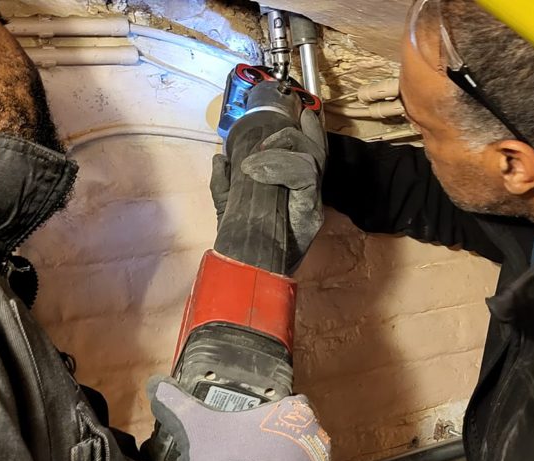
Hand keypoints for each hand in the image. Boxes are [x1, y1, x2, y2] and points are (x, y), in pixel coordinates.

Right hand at [147, 376, 332, 460]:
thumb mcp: (196, 428)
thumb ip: (177, 404)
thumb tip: (157, 387)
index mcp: (294, 412)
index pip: (288, 403)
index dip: (267, 414)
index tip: (251, 423)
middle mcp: (315, 438)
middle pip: (294, 434)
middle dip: (274, 442)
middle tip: (246, 451)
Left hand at [211, 110, 326, 270]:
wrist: (248, 273)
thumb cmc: (241, 243)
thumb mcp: (228, 207)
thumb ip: (224, 183)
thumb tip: (220, 158)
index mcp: (294, 189)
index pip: (308, 154)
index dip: (310, 132)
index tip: (302, 114)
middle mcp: (308, 193)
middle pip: (313, 150)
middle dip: (288, 137)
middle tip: (258, 146)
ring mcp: (311, 202)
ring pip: (310, 158)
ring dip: (278, 151)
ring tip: (252, 164)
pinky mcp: (310, 212)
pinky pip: (304, 175)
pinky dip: (280, 166)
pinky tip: (257, 171)